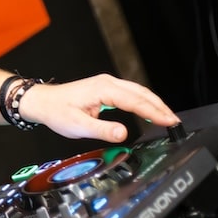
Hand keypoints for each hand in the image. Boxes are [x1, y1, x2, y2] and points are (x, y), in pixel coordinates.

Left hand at [17, 74, 178, 141]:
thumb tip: (123, 133)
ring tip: (168, 118)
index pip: (136, 101)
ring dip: (154, 104)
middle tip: (175, 122)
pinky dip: (144, 102)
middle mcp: (108, 83)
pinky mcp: (106, 89)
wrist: (42, 102)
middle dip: (161, 107)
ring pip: (138, 92)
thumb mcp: (78, 125)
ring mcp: (107, 84)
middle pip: (142, 94)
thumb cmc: (57, 111)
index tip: (170, 122)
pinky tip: (150, 111)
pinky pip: (131, 94)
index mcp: (103, 89)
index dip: (155, 112)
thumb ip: (103, 130)